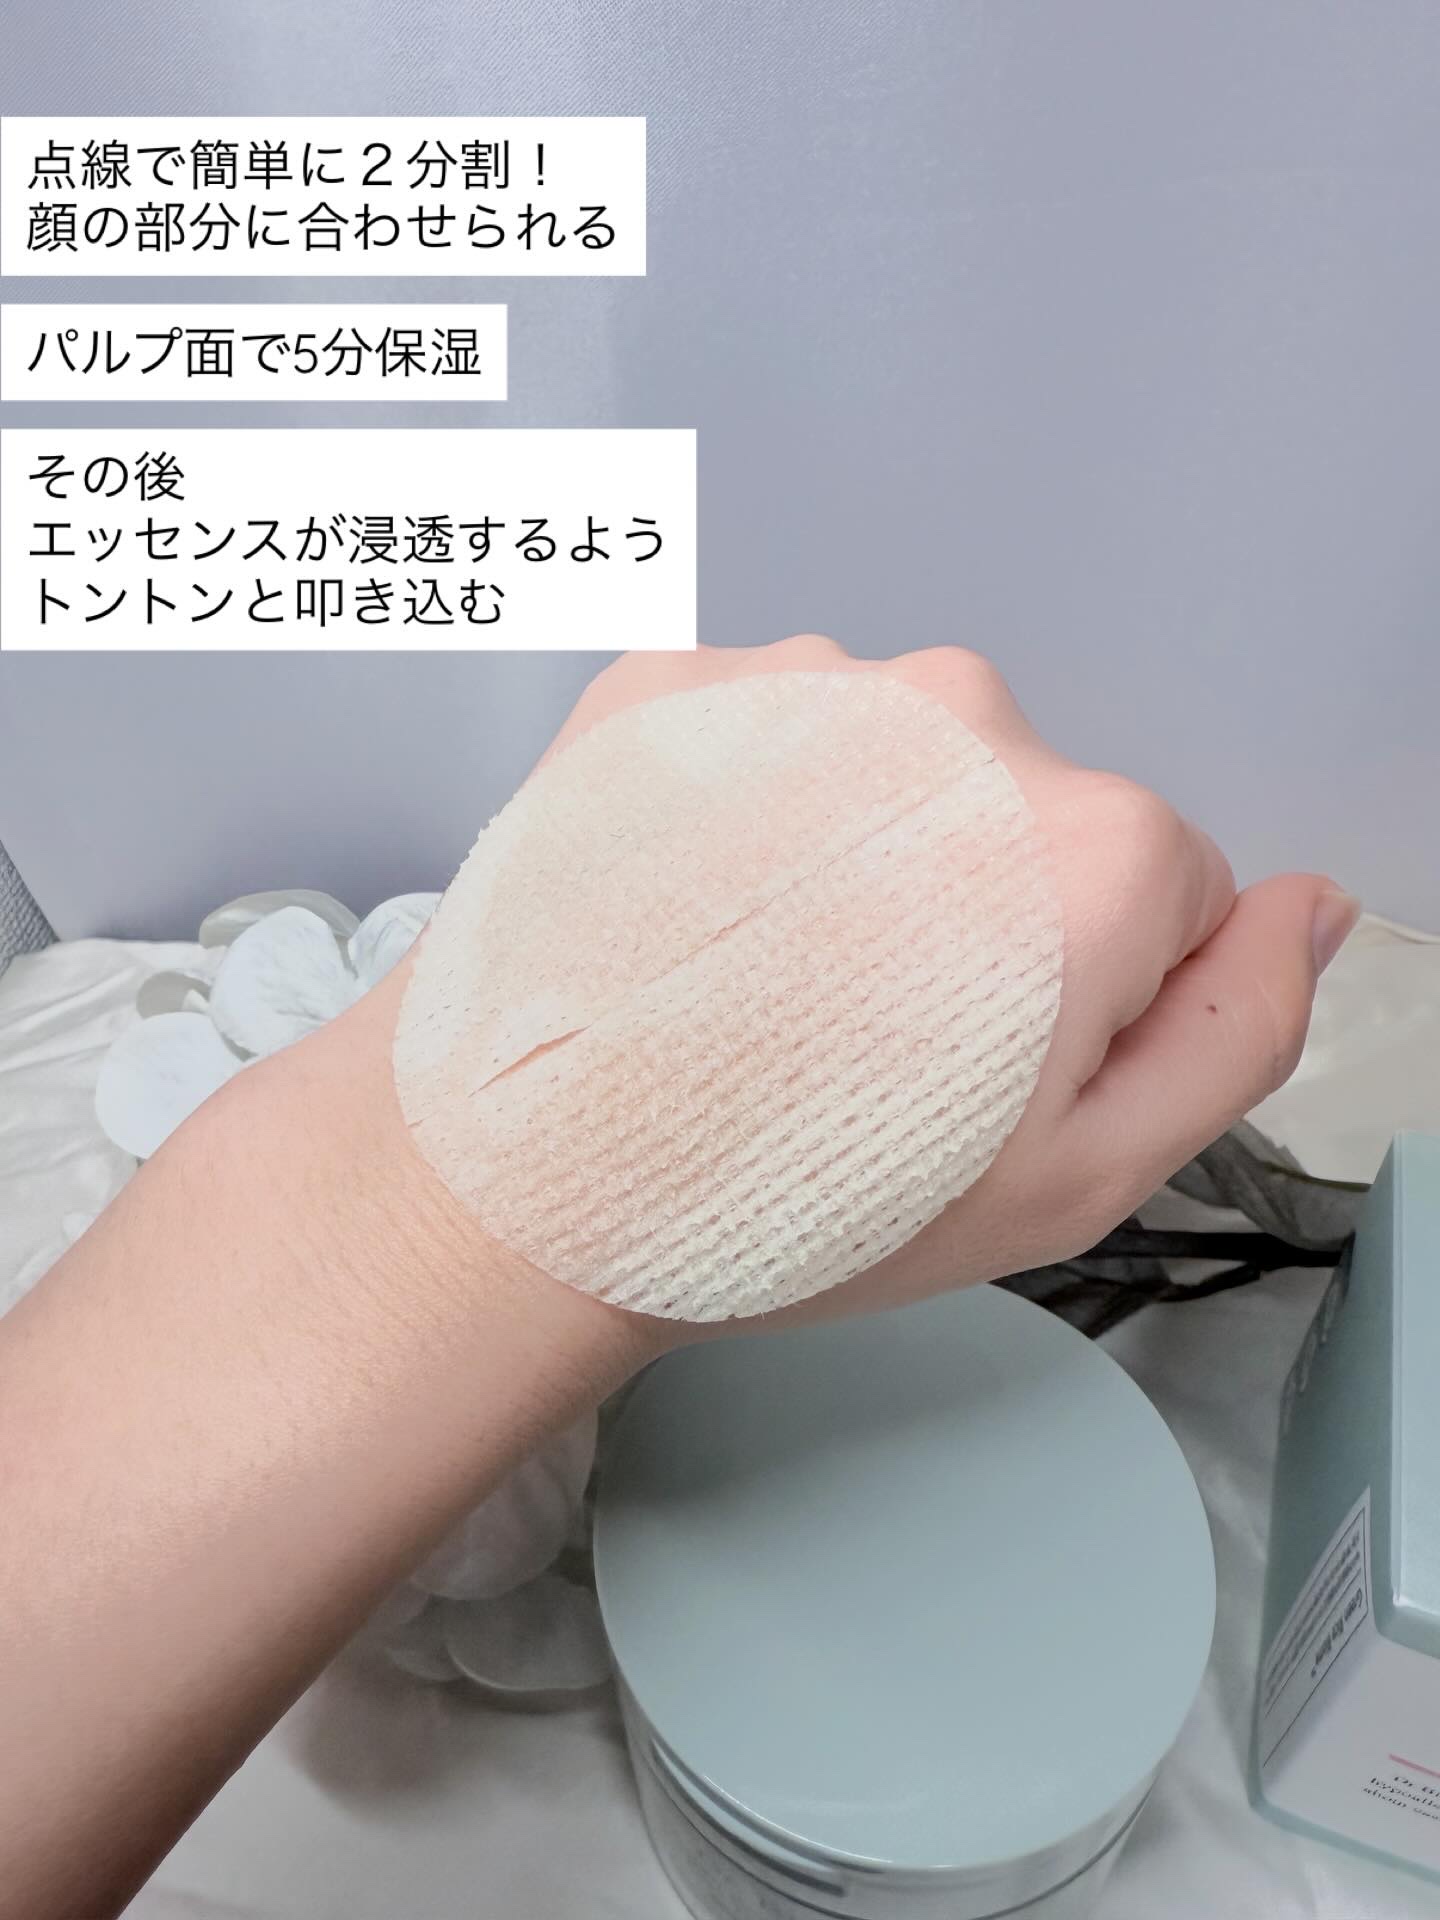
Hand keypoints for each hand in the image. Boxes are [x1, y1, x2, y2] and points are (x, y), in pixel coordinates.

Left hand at [352, 632, 1356, 1335]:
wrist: (526, 1170)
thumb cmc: (799, 1197)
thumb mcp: (1078, 1179)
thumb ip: (1236, 1031)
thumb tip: (1310, 906)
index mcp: (1095, 842)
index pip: (1160, 894)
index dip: (1078, 1000)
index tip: (973, 1066)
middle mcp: (963, 717)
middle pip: (1027, 813)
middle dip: (975, 911)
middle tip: (855, 1033)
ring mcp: (804, 681)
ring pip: (892, 767)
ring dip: (851, 853)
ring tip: (753, 981)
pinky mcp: (676, 680)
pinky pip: (762, 736)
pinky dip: (739, 812)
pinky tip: (682, 918)